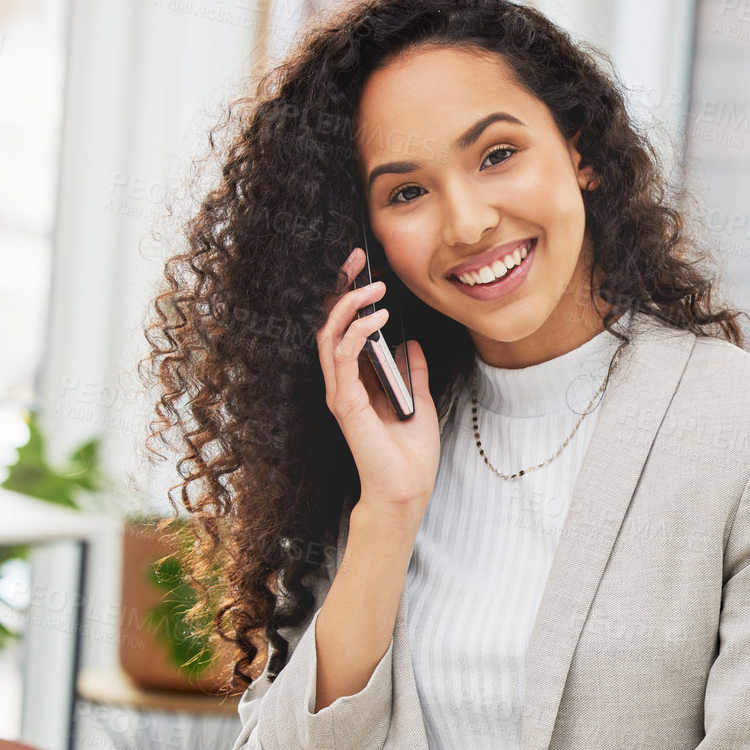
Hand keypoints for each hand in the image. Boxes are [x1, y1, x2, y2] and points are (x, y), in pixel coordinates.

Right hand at [316, 244, 439, 511]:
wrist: (407, 489)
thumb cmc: (410, 455)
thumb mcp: (418, 400)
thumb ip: (413, 372)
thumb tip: (410, 344)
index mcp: (357, 382)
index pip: (345, 329)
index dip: (349, 296)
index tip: (362, 269)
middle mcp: (343, 384)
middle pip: (330, 325)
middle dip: (341, 288)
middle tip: (357, 260)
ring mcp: (341, 393)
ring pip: (330, 336)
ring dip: (349, 305)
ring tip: (374, 290)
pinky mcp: (346, 403)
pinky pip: (343, 357)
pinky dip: (358, 332)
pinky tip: (377, 318)